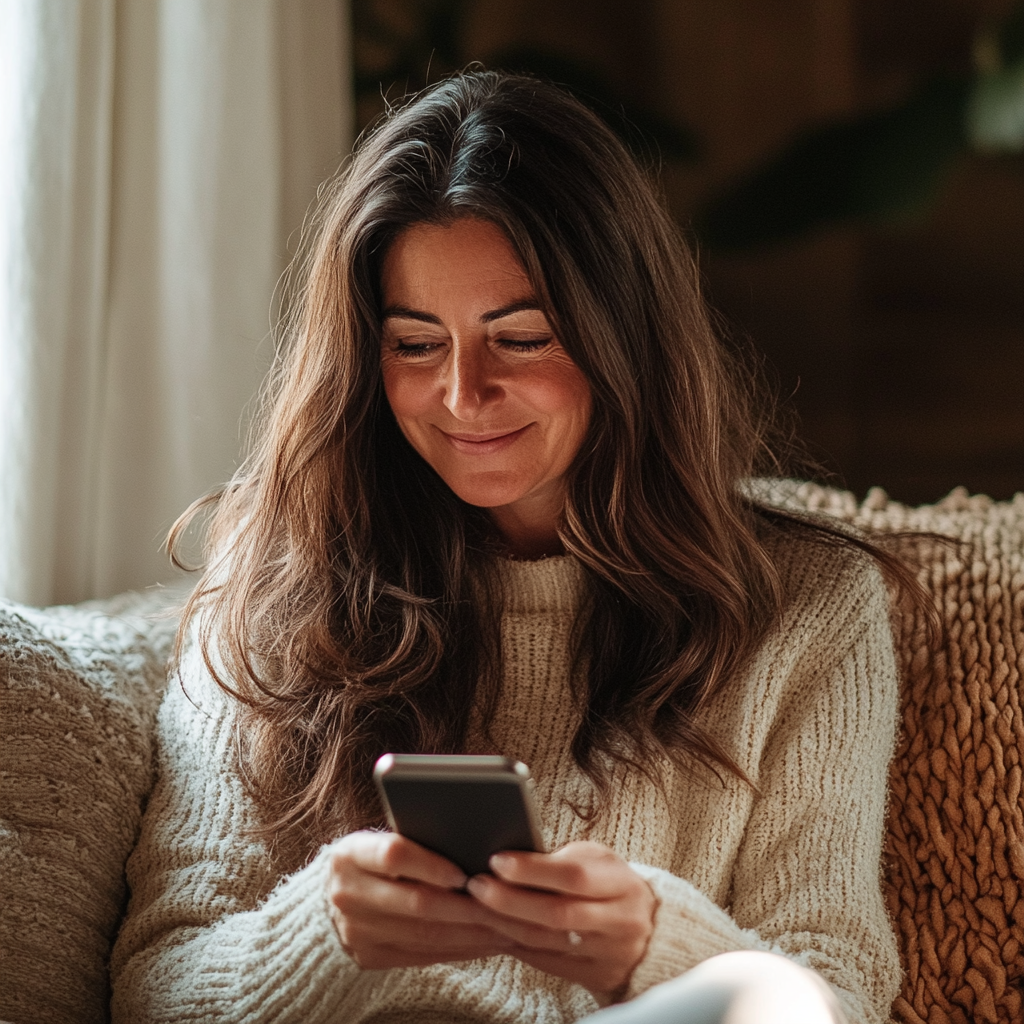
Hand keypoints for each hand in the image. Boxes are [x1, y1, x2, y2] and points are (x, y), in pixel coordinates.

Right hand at [327, 830, 514, 968]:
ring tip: (506, 925)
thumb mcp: (380, 838)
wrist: (332, 898)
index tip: (463, 872)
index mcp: (350, 853)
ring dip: (471, 932)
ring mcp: (356, 931)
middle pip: (415, 902)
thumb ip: (416, 838)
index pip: (393, 854)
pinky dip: (459, 948)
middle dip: (465, 906)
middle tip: (504, 904)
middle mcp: (347, 893)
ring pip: (424, 934)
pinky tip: (485, 941)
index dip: (431, 864)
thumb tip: (475, 842)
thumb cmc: (373, 857)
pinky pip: (423, 956)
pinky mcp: (369, 957)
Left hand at [465, 841, 655, 1000]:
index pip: (574, 876)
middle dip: (511, 899)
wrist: (650, 930)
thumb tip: (510, 860)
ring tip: (476, 906)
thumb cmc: (609, 883)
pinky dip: (518, 945)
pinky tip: (496, 929)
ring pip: (548, 941)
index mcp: (621, 884)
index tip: (497, 860)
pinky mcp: (595, 976)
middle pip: (558, 913)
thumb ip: (562, 859)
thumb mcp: (597, 860)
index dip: (533, 869)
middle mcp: (619, 921)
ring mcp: (609, 954)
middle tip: (476, 884)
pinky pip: (548, 963)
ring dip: (506, 923)